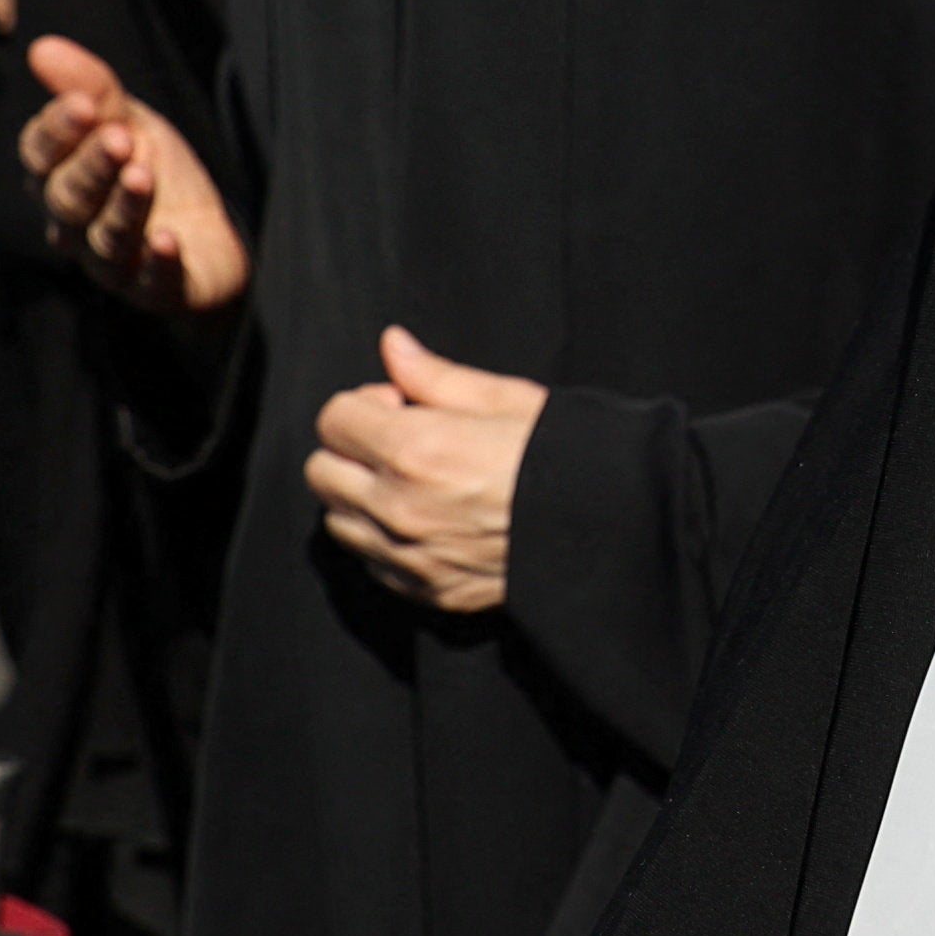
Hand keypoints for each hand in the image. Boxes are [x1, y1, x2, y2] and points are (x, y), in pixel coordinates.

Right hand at [19, 34, 246, 317]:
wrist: (210, 233)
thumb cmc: (156, 173)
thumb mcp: (131, 122)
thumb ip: (92, 89)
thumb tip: (42, 47)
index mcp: (61, 177)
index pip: (41, 155)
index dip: (58, 131)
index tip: (84, 104)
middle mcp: (76, 225)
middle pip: (68, 197)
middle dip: (92, 166)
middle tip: (119, 138)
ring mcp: (114, 262)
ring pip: (106, 237)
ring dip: (123, 206)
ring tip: (143, 176)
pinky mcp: (155, 290)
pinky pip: (149, 281)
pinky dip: (156, 261)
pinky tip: (166, 240)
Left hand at [308, 326, 547, 612]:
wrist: (613, 529)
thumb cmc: (568, 456)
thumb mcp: (508, 400)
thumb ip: (436, 376)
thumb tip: (393, 346)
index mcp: (416, 449)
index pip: (334, 419)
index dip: (367, 403)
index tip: (403, 405)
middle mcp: (400, 507)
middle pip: (321, 470)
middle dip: (352, 448)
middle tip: (402, 442)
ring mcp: (410, 556)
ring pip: (338, 521)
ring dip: (361, 496)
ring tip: (414, 483)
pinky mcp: (427, 590)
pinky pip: (371, 561)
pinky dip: (383, 539)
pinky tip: (427, 520)